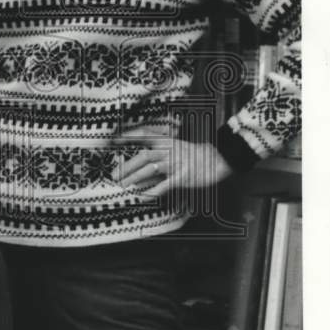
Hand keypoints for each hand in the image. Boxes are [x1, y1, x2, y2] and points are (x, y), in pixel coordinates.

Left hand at [110, 126, 233, 197]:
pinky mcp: (182, 177)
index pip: (144, 135)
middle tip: (114, 175)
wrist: (216, 160)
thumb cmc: (191, 156)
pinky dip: (153, 190)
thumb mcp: (173, 150)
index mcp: (166, 141)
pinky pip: (165, 184)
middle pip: (144, 156)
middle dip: (127, 166)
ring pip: (151, 169)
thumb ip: (155, 159)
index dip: (128, 136)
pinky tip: (143, 195)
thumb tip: (136, 172)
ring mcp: (175, 163)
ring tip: (123, 185)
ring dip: (134, 178)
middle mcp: (169, 150)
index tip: (113, 140)